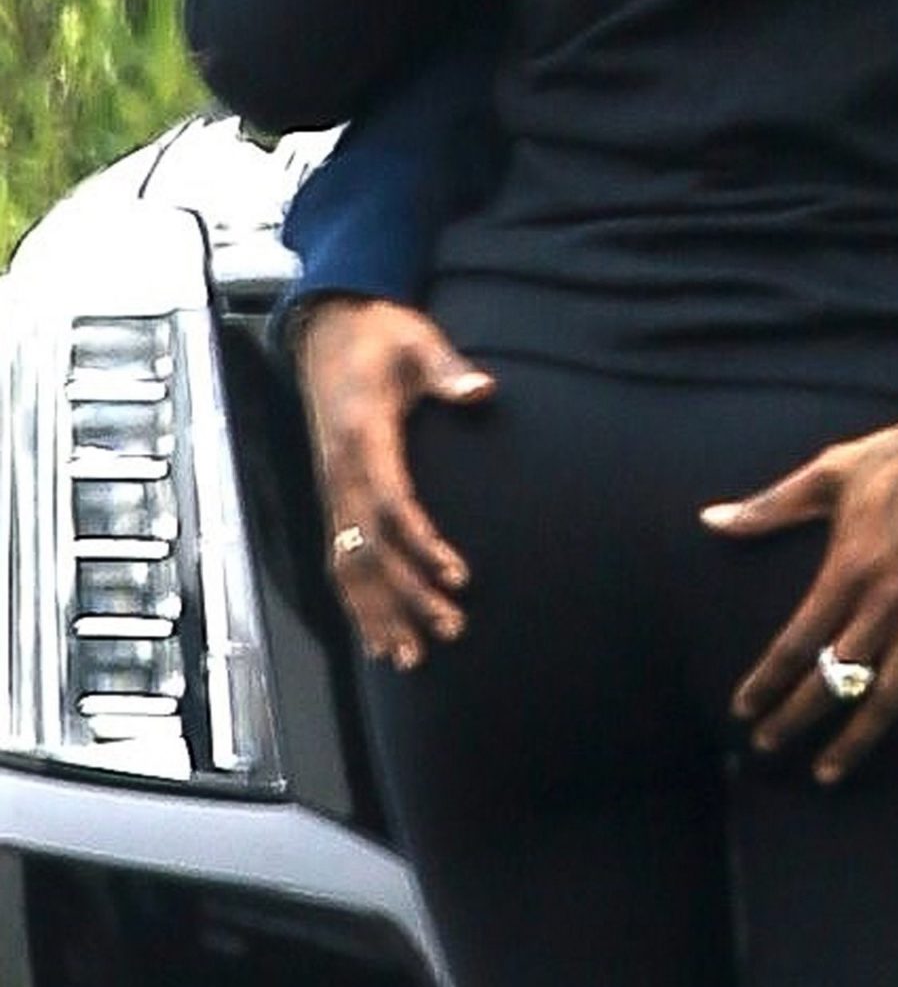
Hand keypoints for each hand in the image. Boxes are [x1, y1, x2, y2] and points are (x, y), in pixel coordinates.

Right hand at [294, 296, 494, 669]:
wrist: (330, 328)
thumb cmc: (382, 335)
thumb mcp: (416, 340)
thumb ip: (447, 369)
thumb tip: (479, 390)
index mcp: (362, 437)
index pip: (391, 504)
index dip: (422, 544)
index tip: (458, 576)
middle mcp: (340, 472)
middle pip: (371, 549)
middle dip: (407, 595)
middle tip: (451, 630)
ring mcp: (331, 488)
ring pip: (349, 565)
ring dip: (378, 613)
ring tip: (410, 658)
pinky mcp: (332, 496)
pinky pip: (339, 558)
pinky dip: (355, 602)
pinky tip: (376, 637)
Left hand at [702, 384, 897, 783]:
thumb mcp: (830, 473)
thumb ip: (769, 505)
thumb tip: (709, 519)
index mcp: (847, 569)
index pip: (794, 644)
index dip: (765, 683)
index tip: (744, 710)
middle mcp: (885, 604)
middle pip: (832, 680)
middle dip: (794, 720)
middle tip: (767, 747)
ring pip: (886, 700)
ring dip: (854, 742)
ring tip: (826, 772)